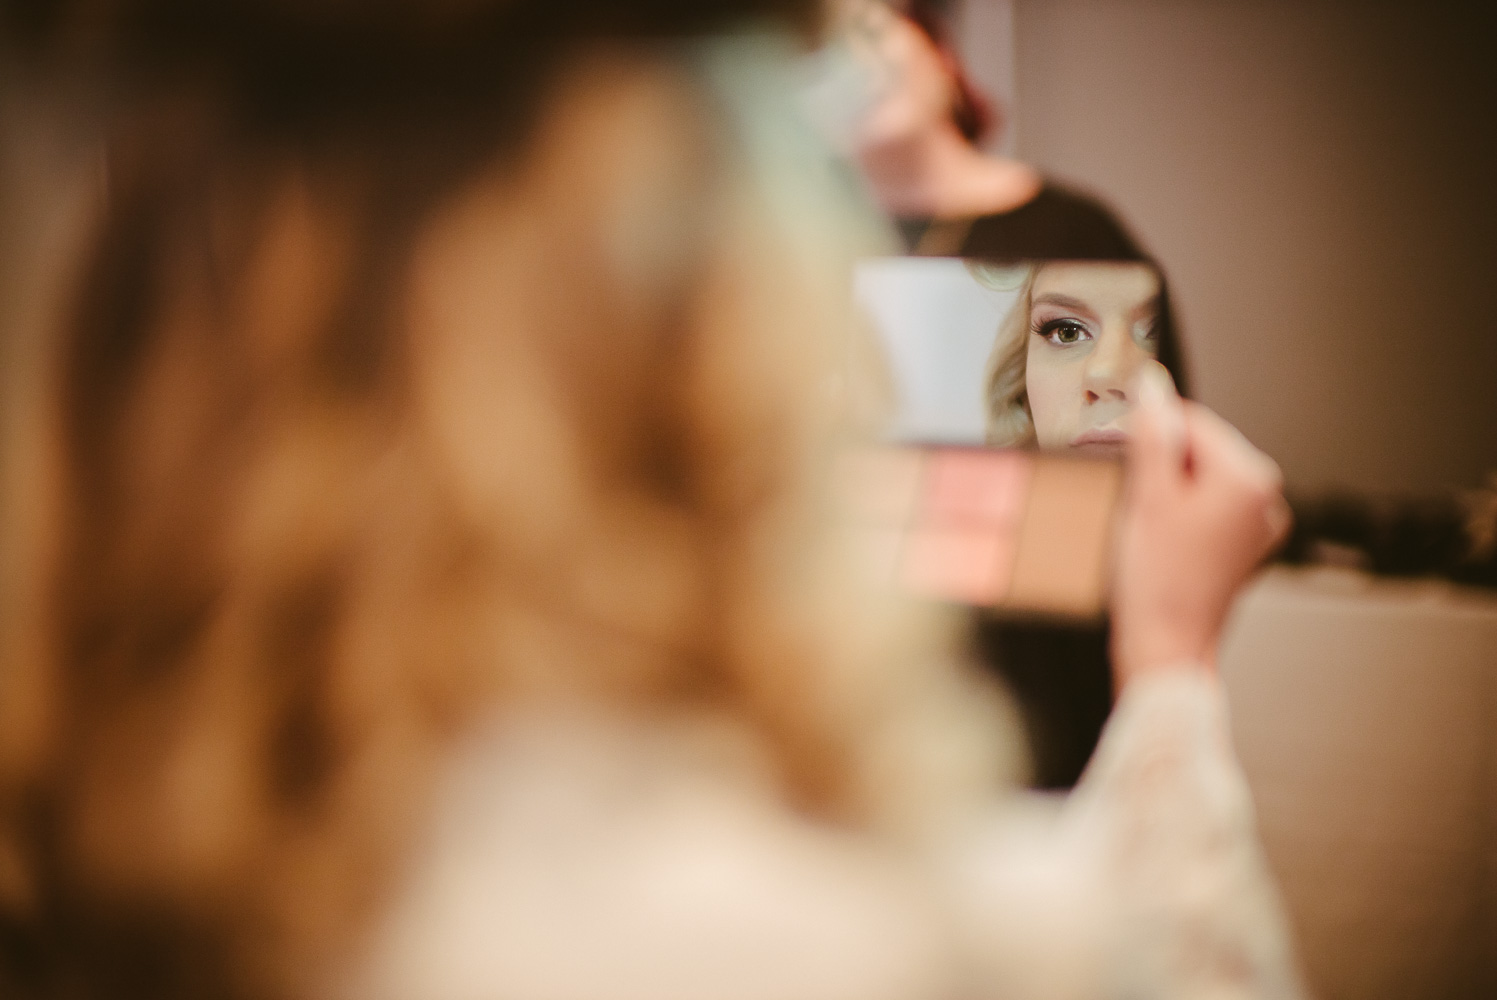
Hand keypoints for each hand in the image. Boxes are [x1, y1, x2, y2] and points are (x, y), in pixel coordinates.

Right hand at [1111, 365, 1290, 686]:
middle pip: (1199, 450)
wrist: (1166, 645)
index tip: (1124, 461)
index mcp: (1249, 477)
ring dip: (1168, 493)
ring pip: (1200, 481)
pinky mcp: (1243, 548)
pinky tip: (1163, 545)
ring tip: (1150, 531)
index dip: (1148, 437)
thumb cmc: (1157, 581)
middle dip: (1161, 468)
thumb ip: (1152, 432)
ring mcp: (1257, 525)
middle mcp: (1264, 497)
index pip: (1191, 422)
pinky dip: (1181, 517)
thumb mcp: (1146, 495)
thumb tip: (1152, 386)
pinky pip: (1207, 510)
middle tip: (1138, 507)